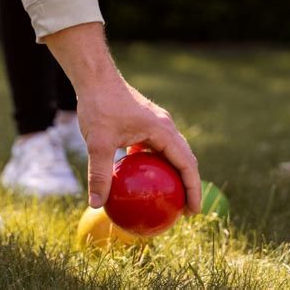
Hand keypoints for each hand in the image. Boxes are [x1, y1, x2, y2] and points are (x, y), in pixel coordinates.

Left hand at [44, 23, 200, 213]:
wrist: (95, 78)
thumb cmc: (99, 105)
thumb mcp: (97, 142)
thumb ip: (99, 174)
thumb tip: (97, 204)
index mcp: (163, 131)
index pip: (187, 165)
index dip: (194, 189)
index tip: (193, 212)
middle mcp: (165, 126)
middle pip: (185, 159)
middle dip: (189, 185)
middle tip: (183, 209)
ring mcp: (156, 123)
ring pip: (172, 153)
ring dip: (174, 174)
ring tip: (167, 196)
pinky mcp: (145, 122)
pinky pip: (156, 148)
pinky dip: (155, 164)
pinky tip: (142, 176)